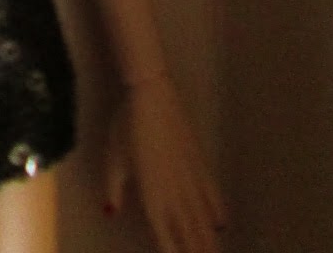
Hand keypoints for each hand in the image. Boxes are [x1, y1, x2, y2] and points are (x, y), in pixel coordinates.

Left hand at [103, 74, 226, 252]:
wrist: (150, 96)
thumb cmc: (125, 126)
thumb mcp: (113, 160)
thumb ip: (113, 189)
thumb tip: (111, 213)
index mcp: (152, 197)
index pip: (164, 236)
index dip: (172, 252)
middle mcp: (175, 194)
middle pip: (189, 232)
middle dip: (196, 250)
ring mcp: (191, 179)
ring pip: (202, 219)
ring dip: (208, 239)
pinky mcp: (200, 163)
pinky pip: (212, 194)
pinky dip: (216, 210)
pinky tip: (221, 224)